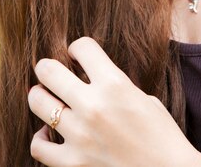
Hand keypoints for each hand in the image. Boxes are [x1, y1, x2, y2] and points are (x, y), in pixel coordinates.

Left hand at [28, 36, 196, 166]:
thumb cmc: (162, 136)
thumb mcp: (143, 97)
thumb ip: (114, 85)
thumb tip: (90, 76)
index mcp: (115, 84)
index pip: (82, 46)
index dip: (78, 47)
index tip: (78, 55)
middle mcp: (93, 105)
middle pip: (48, 70)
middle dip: (47, 66)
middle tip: (50, 70)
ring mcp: (80, 135)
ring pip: (37, 102)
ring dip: (40, 96)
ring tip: (44, 96)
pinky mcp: (72, 163)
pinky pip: (38, 145)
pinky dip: (39, 137)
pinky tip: (48, 133)